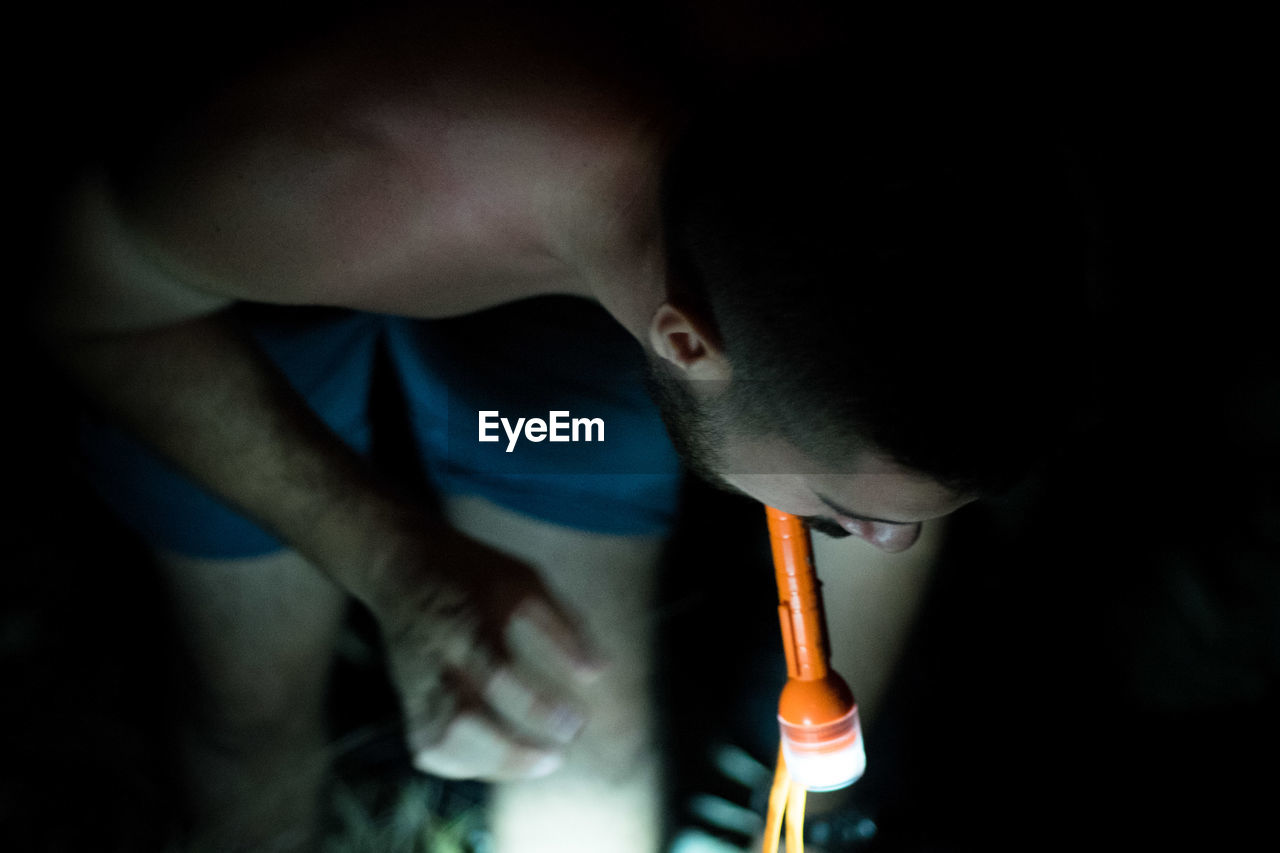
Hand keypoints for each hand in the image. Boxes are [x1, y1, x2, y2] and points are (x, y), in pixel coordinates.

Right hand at [369, 519, 602, 780]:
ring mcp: (418, 683)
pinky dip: (464, 765)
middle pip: (460, 723)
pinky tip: (498, 759)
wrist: (399, 564)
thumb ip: (562, 624)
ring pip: (440, 743)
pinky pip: (428, 748)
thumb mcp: (525, 580)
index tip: (574, 724)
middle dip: (510, 752)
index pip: (497, 674)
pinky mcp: (409, 699)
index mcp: (468, 622)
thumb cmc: (473, 571)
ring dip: (491, 765)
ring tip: (535, 762)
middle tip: (556, 758)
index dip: (537, 708)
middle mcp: (438, 659)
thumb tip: (597, 674)